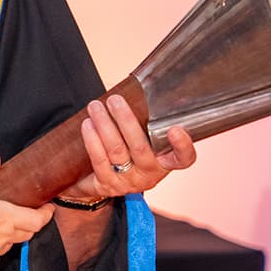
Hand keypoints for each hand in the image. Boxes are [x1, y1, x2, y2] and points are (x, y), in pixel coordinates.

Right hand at [0, 154, 53, 270]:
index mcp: (2, 217)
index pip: (37, 220)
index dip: (46, 214)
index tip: (48, 207)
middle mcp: (1, 238)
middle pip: (27, 233)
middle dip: (31, 223)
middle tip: (27, 212)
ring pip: (10, 244)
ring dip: (12, 234)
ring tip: (1, 223)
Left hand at [54, 95, 197, 204]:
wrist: (103, 182)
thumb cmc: (129, 151)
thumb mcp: (144, 141)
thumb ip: (147, 121)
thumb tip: (143, 86)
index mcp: (165, 162)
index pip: (183, 158)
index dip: (183, 146)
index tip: (175, 129)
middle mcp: (150, 174)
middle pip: (140, 148)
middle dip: (125, 121)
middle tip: (114, 100)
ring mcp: (128, 182)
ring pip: (116, 151)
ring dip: (104, 125)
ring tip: (95, 106)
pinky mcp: (107, 185)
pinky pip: (99, 160)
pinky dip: (92, 140)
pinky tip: (87, 124)